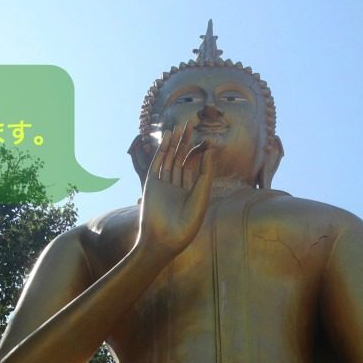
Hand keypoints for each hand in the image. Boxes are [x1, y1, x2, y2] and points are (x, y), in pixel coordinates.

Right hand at [137, 122, 212, 257]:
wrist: (165, 238)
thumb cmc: (188, 222)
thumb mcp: (202, 194)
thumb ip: (206, 171)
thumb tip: (211, 149)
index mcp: (191, 192)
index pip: (194, 167)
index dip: (199, 152)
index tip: (205, 139)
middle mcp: (176, 187)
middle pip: (181, 160)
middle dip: (185, 143)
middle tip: (189, 124)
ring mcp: (163, 185)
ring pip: (170, 160)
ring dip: (174, 144)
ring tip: (179, 127)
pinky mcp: (151, 184)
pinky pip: (158, 164)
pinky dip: (162, 151)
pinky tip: (167, 138)